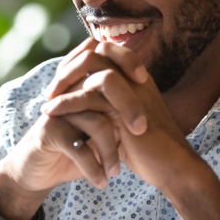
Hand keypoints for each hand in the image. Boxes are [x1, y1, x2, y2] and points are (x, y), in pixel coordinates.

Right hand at [0, 40, 147, 219]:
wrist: (38, 172)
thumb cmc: (74, 150)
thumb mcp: (98, 132)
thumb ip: (117, 115)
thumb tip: (152, 108)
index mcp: (82, 86)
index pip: (105, 57)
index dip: (127, 60)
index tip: (145, 80)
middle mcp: (70, 93)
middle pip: (104, 85)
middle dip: (129, 108)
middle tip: (140, 132)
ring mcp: (58, 111)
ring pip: (97, 122)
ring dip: (110, 151)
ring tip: (116, 172)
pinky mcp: (48, 132)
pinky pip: (79, 147)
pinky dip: (93, 167)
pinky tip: (101, 181)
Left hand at [41, 41, 202, 190]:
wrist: (171, 168)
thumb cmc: (148, 149)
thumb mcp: (124, 121)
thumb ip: (109, 105)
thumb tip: (83, 99)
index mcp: (137, 77)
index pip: (104, 51)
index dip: (79, 60)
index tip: (61, 80)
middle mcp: (135, 78)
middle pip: (96, 51)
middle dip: (68, 67)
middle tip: (51, 89)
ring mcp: (133, 90)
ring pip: (92, 68)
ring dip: (64, 82)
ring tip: (47, 101)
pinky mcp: (126, 108)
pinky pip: (90, 95)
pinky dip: (66, 102)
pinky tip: (51, 112)